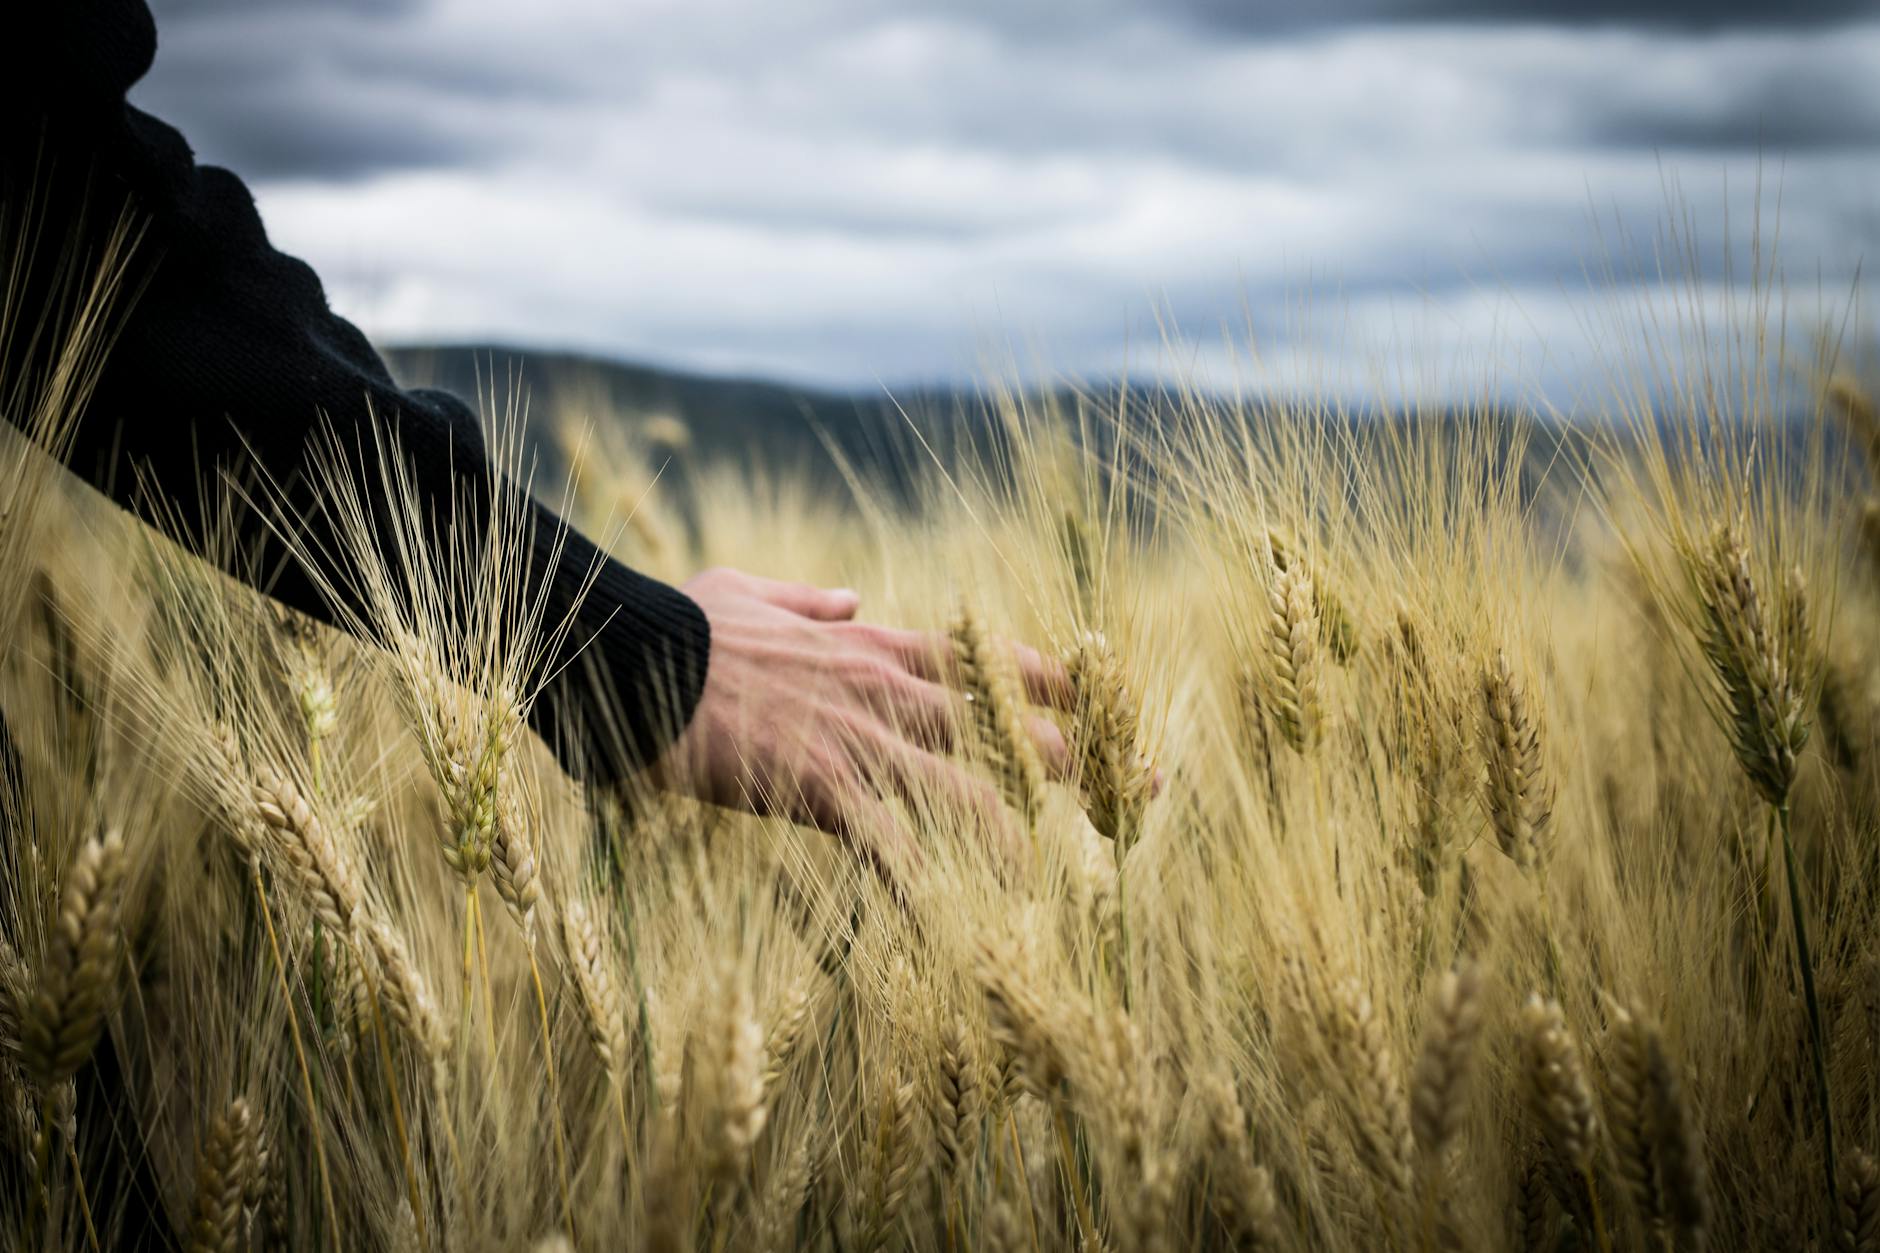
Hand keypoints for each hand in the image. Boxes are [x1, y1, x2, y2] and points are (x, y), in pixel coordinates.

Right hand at [655, 567, 1072, 885]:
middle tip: (1130, 790)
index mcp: (872, 644)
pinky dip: (926, 887)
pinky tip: (956, 926)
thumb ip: (813, 599)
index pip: (987, 659)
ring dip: (1014, 835)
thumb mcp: (754, 592)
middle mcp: (883, 689)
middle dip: (1072, 759)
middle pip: (1004, 725)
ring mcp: (858, 739)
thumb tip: (851, 594)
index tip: (1099, 699)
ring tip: (1050, 879)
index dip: (1053, 681)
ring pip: (966, 790)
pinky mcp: (821, 787)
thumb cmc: (685, 624)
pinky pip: (890, 846)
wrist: (635, 656)